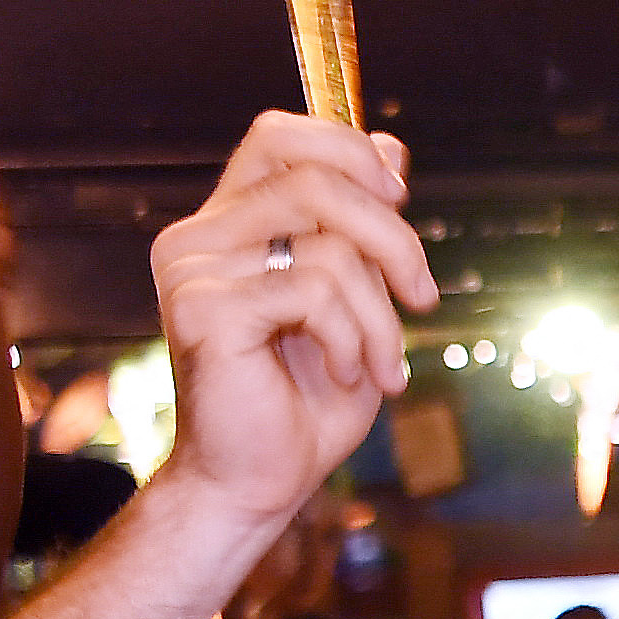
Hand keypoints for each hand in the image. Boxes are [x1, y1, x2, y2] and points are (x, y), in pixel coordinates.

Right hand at [149, 114, 433, 537]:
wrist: (258, 481)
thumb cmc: (306, 395)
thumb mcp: (354, 298)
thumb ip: (362, 226)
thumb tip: (391, 145)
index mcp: (228, 224)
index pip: (279, 137)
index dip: (348, 149)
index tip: (401, 195)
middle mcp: (198, 237)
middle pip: (315, 179)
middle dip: (394, 238)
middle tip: (424, 297)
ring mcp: (193, 272)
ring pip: (329, 247)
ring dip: (380, 314)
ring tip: (381, 365)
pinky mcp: (203, 312)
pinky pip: (314, 294)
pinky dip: (354, 338)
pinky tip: (345, 375)